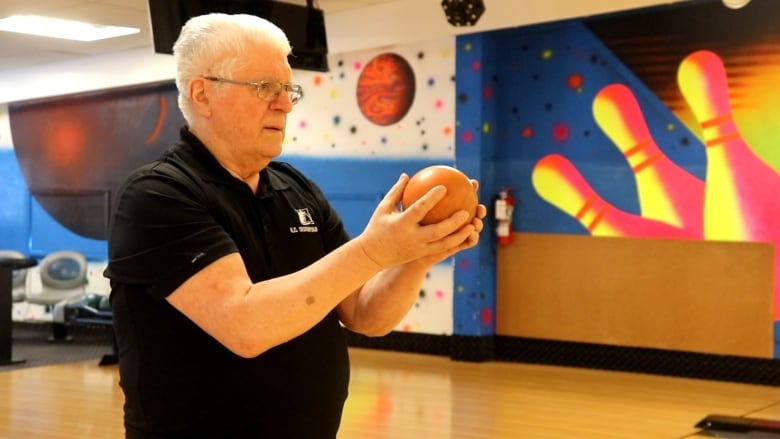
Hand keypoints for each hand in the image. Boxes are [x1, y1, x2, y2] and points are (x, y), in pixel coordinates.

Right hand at [355, 174, 479, 268]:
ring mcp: (418, 248)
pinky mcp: (422, 255)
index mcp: (401, 224)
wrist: (372, 256)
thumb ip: (396, 192)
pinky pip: (442, 249)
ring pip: (444, 243)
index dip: (431, 199)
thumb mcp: (383, 208)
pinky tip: (465, 234)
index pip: (419, 210)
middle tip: (467, 211)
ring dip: (459, 235)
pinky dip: (455, 242)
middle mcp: (412, 237)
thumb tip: (406, 175)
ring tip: (473, 225)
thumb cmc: (377, 227)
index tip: (444, 187)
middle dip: (453, 222)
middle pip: (437, 231)